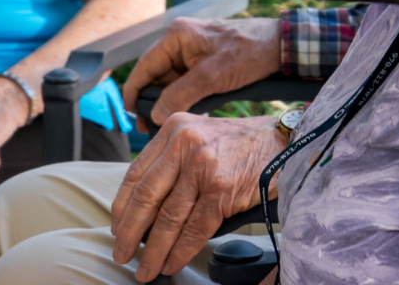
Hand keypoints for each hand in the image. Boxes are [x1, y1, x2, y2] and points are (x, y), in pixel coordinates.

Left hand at [109, 112, 279, 281]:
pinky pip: (194, 228)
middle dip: (129, 231)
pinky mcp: (222, 189)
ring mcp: (202, 167)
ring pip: (168, 217)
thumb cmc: (241, 144)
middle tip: (121, 253)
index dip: (122, 206)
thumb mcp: (199, 135)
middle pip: (146, 196)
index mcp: (173, 129)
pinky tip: (171, 263)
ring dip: (153, 249)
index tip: (116, 227)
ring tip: (145, 268)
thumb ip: (173, 159)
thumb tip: (146, 206)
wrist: (283, 143)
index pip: (135, 172)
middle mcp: (184, 144)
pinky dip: (180, 251)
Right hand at [122, 17, 278, 131]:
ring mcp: (191, 53)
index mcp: (176, 36)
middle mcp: (179, 43)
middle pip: (155, 76)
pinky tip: (186, 117)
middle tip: (149, 129)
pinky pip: (186, 85)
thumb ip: (182, 94)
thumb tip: (157, 115)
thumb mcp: (213, 75)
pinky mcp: (203, 64)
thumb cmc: (249, 52)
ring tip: (166, 127)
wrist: (280, 46)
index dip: (134, 92)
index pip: (144, 66)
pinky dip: (185, 100)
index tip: (131, 114)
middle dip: (152, 102)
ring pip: (170, 83)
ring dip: (170, 103)